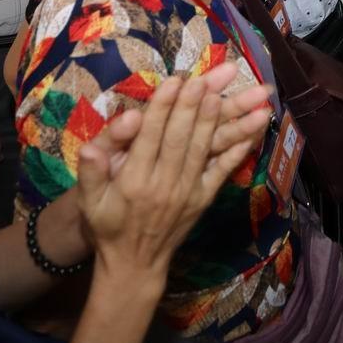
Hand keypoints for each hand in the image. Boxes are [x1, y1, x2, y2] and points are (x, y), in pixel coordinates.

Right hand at [78, 65, 272, 279]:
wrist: (135, 264)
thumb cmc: (109, 226)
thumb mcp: (89, 202)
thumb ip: (92, 172)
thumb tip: (92, 148)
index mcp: (134, 181)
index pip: (150, 137)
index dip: (163, 107)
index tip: (174, 80)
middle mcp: (163, 184)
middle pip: (180, 138)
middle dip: (192, 106)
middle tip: (204, 78)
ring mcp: (188, 192)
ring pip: (204, 149)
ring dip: (217, 120)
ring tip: (228, 93)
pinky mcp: (204, 198)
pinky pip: (223, 170)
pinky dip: (239, 148)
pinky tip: (253, 128)